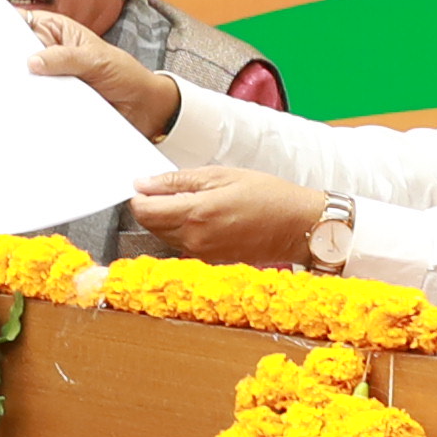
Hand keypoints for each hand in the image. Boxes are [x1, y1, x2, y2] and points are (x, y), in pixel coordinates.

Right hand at [22, 5, 178, 134]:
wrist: (141, 106)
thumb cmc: (123, 72)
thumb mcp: (95, 59)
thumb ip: (65, 58)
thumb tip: (33, 61)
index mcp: (56, 30)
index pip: (23, 24)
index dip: (6, 31)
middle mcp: (48, 51)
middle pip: (17, 54)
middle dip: (9, 64)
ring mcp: (48, 77)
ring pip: (24, 80)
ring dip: (21, 88)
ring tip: (9, 96)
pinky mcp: (52, 100)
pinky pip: (35, 101)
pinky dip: (31, 106)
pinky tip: (24, 111)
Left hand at [122, 167, 336, 267]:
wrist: (297, 227)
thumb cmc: (268, 197)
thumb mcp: (222, 175)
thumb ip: (178, 181)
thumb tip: (145, 183)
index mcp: (196, 214)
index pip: (143, 210)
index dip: (138, 195)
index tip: (145, 185)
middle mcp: (194, 240)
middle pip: (150, 224)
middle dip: (152, 206)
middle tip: (173, 188)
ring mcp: (201, 254)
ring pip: (164, 236)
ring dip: (168, 219)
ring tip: (196, 201)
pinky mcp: (209, 262)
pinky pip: (183, 245)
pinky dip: (184, 230)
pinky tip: (205, 217)